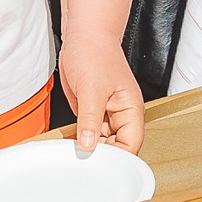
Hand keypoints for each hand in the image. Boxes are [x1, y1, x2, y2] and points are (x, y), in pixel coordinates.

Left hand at [58, 37, 144, 152]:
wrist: (83, 37)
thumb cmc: (95, 53)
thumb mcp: (92, 88)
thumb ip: (90, 119)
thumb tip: (89, 145)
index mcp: (130, 109)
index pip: (131, 144)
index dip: (119, 157)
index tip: (101, 165)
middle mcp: (120, 114)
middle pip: (117, 147)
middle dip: (102, 155)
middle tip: (83, 161)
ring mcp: (105, 114)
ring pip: (100, 142)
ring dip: (89, 149)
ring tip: (74, 154)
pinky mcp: (90, 112)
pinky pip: (87, 133)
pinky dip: (79, 140)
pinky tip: (69, 144)